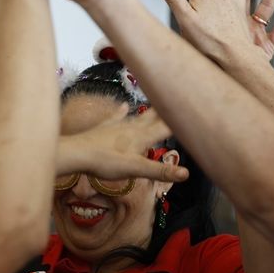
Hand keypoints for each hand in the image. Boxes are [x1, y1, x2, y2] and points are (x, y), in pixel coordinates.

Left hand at [57, 108, 189, 183]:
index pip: (168, 126)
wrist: (77, 152)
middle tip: (180, 98)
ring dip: (151, 110)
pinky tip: (124, 107)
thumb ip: (160, 171)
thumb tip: (186, 174)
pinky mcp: (105, 127)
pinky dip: (122, 112)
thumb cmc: (106, 162)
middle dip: (168, 110)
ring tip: (159, 102)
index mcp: (144, 136)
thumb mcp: (136, 170)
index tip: (196, 110)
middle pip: (155, 117)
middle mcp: (134, 127)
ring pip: (139, 115)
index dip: (183, 119)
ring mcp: (119, 125)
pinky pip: (117, 117)